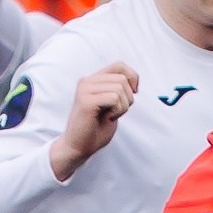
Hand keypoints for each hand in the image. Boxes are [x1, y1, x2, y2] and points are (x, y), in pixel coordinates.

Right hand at [49, 62, 137, 179]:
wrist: (78, 147)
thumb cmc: (95, 129)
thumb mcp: (111, 105)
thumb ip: (118, 90)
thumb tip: (134, 82)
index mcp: (92, 80)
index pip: (119, 65)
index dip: (132, 77)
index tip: (133, 93)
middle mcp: (86, 81)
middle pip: (122, 78)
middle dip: (128, 98)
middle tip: (116, 112)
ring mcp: (85, 90)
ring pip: (120, 88)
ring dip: (122, 106)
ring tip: (109, 115)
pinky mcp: (86, 101)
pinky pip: (114, 98)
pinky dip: (117, 111)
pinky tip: (107, 118)